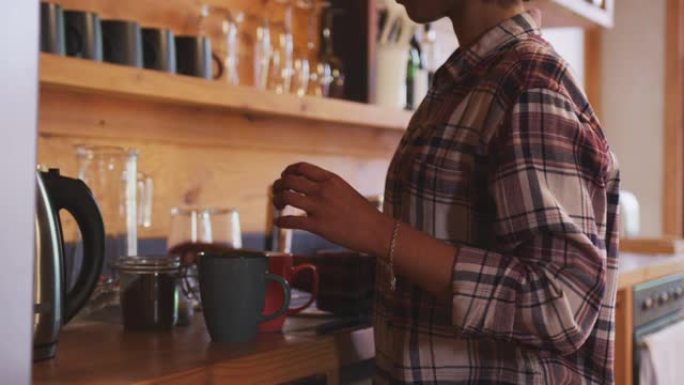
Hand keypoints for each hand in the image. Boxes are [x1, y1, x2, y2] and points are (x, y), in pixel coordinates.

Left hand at [272, 162, 393, 256]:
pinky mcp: (318, 226)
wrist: (377, 230)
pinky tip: (279, 223)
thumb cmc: (363, 213)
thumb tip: (310, 188)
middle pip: (289, 180)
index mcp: (330, 179)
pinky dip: (280, 222)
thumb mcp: (345, 190)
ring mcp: (319, 207)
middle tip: (277, 193)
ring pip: (286, 197)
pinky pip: (291, 221)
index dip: (288, 171)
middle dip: (278, 186)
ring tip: (278, 206)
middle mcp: (323, 190)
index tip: (284, 177)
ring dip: (277, 200)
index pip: (301, 167)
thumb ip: (327, 186)